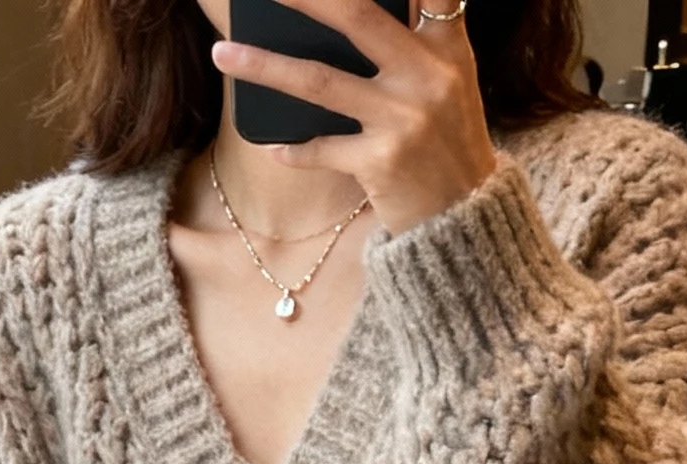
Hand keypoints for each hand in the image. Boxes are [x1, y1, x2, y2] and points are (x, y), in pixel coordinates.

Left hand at [211, 0, 497, 236]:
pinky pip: (321, 149)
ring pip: (320, 82)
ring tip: (222, 52)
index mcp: (446, 48)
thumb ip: (416, 41)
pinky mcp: (381, 163)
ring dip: (264, 66)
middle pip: (357, 16)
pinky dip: (294, 149)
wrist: (464, 220)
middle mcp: (427, 76)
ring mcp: (402, 120)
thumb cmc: (446, 144)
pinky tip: (274, 145)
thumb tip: (346, 14)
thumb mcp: (449, 83)